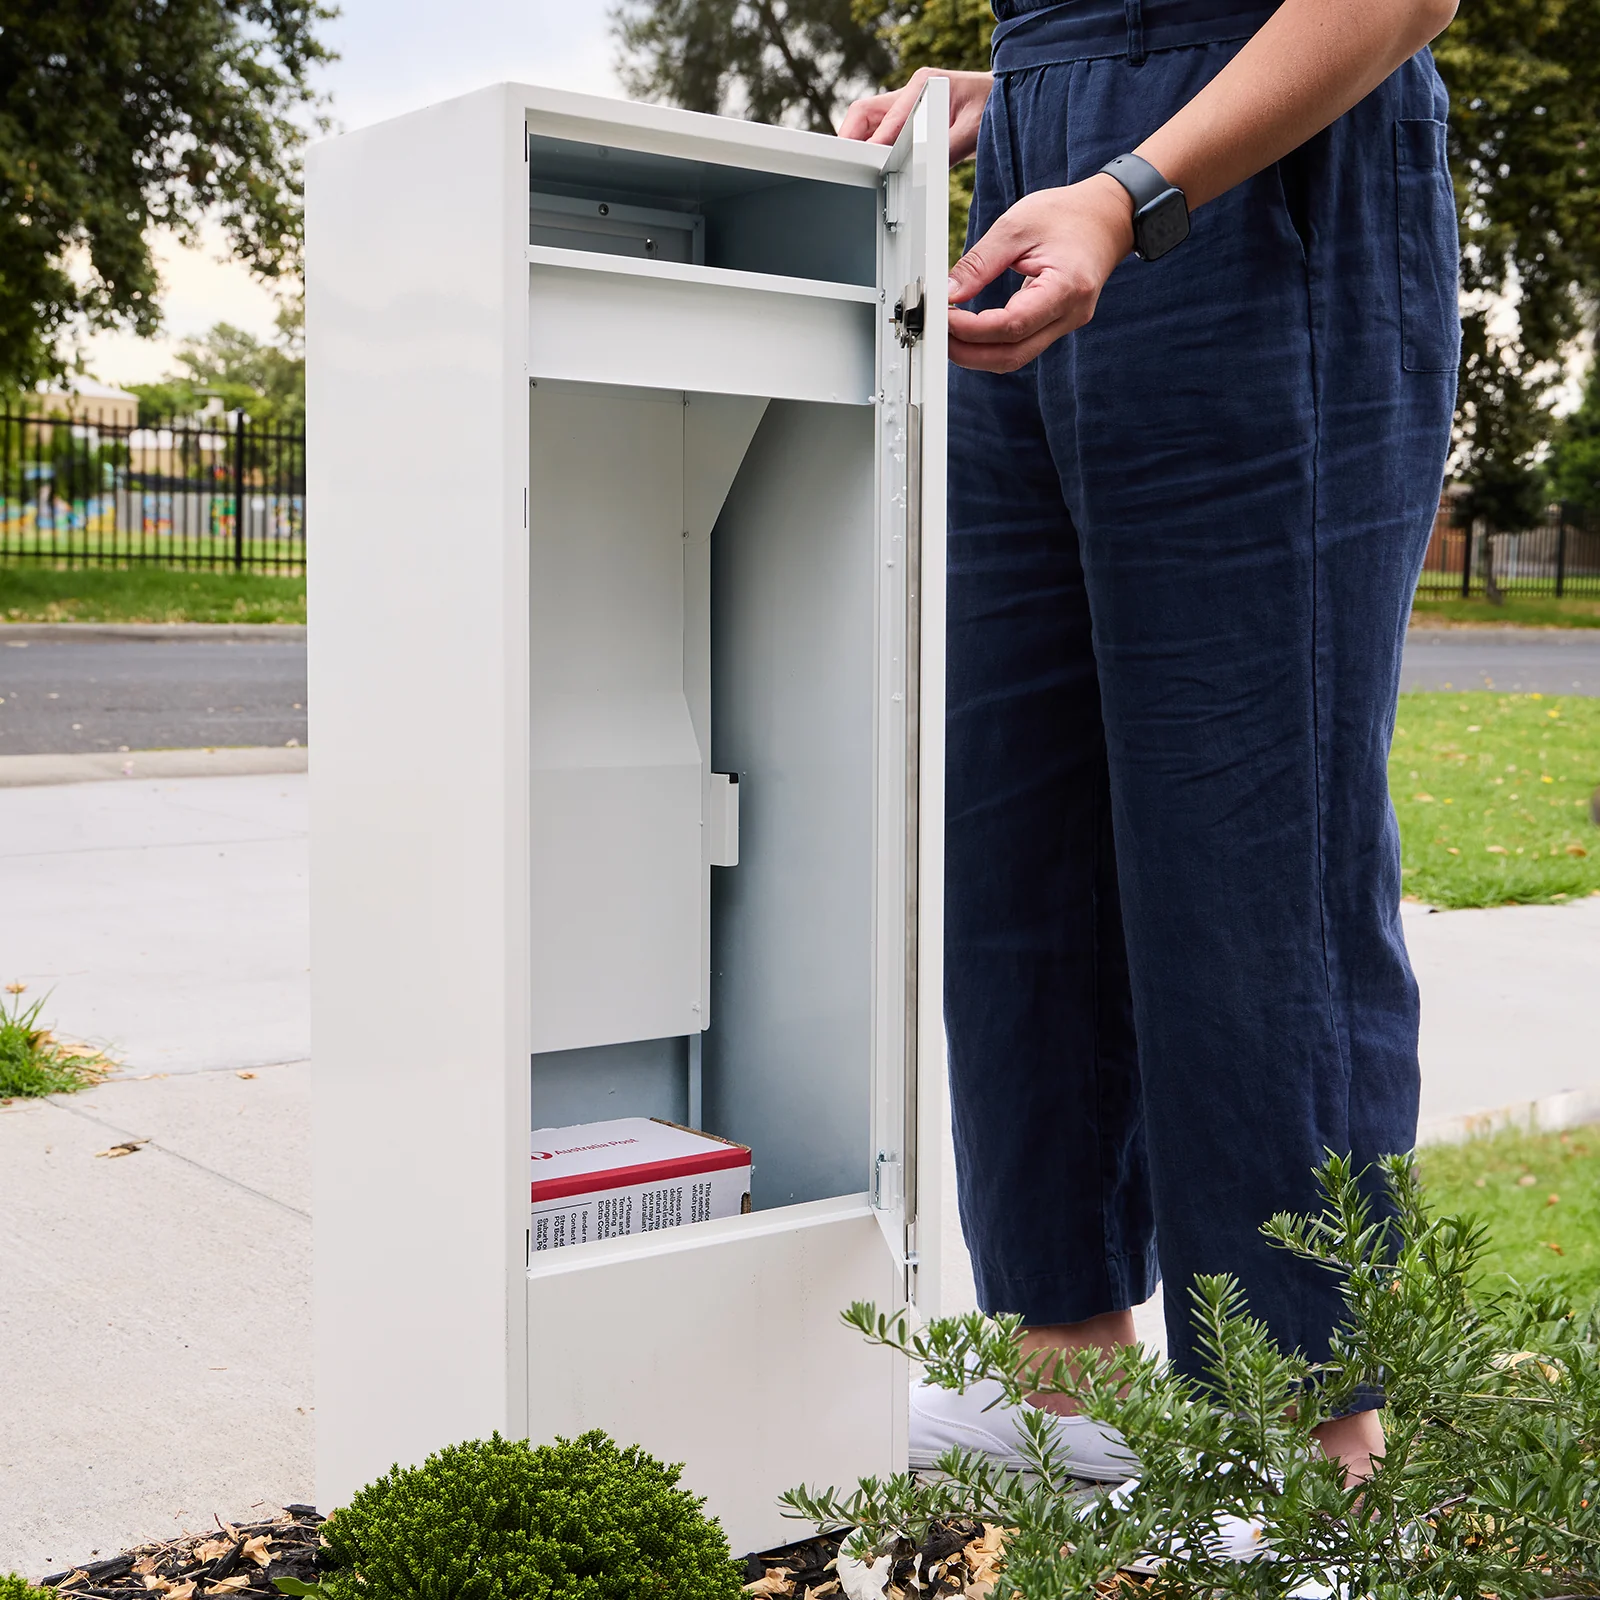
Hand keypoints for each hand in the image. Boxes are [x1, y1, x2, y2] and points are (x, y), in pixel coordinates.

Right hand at [838, 67, 992, 163]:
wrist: (1006, 99)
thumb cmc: (994, 107)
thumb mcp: (973, 131)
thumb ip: (946, 149)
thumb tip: (918, 171)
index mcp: (924, 86)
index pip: (886, 118)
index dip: (873, 144)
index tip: (863, 166)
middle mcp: (912, 92)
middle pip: (864, 114)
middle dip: (850, 140)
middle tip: (845, 168)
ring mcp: (909, 104)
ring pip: (868, 124)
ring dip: (859, 146)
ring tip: (854, 172)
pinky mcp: (911, 119)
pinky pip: (882, 133)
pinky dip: (872, 150)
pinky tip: (872, 170)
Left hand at [946, 175, 1135, 371]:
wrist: (1107, 216)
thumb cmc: (1068, 215)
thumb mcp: (1016, 227)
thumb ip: (980, 263)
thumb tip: (948, 292)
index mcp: (1066, 288)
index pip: (1011, 326)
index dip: (971, 329)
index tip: (943, 317)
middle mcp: (1070, 315)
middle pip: (1011, 355)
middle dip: (968, 352)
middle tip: (938, 334)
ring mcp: (1066, 324)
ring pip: (1015, 357)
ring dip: (977, 353)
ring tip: (949, 333)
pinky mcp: (1057, 325)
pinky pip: (1020, 346)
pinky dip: (992, 344)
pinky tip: (970, 331)